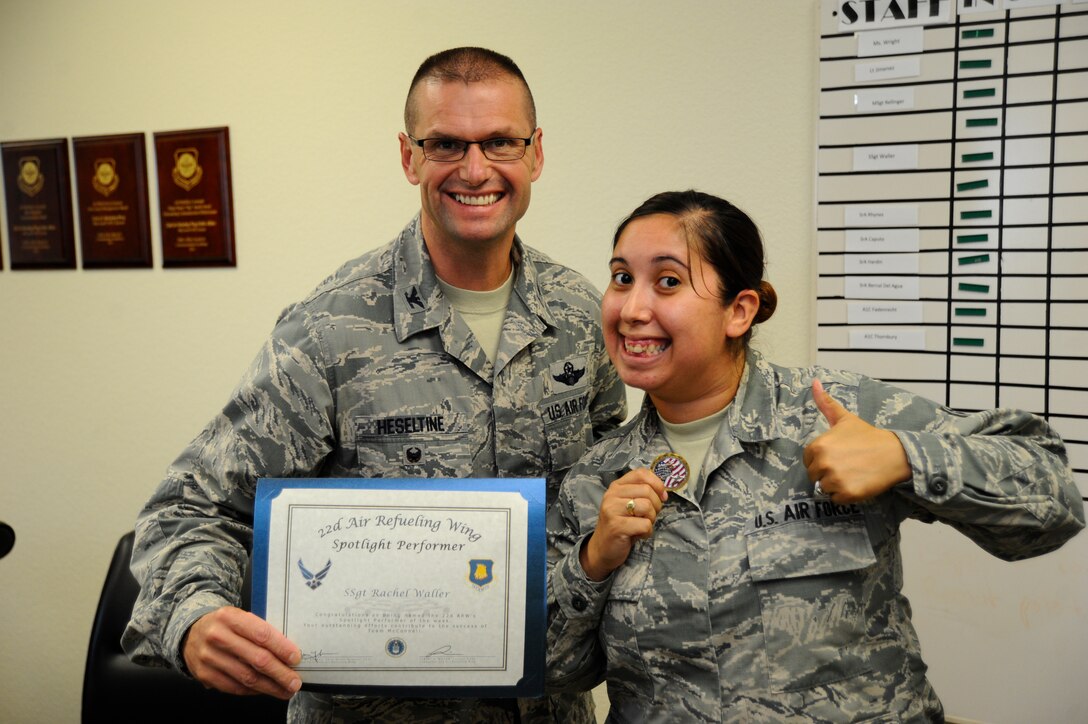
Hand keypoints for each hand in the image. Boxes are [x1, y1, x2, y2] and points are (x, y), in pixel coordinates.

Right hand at [182, 606, 301, 698]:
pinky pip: (234, 687)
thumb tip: (288, 652)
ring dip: (270, 686)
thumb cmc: (225, 625)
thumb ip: (260, 630)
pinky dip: (253, 691)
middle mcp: (217, 636)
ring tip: (285, 690)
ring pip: (246, 677)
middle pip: (256, 659)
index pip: (261, 634)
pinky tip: (265, 690)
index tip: (296, 658)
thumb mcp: (239, 617)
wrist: (191, 632)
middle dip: (280, 673)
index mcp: (230, 617)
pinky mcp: (204, 674)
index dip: (281, 648)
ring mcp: (209, 657)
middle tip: (295, 681)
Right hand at [580, 468, 666, 581]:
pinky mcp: (616, 526)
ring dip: (651, 519)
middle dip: (656, 505)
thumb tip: (664, 493)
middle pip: (647, 490)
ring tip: (641, 525)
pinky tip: (637, 534)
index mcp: (616, 486)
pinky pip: (645, 525)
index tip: (662, 496)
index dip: (657, 483)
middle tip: (649, 516)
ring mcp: (612, 510)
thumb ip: (643, 493)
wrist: (603, 549)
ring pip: (647, 506)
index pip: (641, 473)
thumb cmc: (622, 525)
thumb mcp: (629, 504)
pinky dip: (647, 532)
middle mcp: (612, 495)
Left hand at [803, 379, 910, 503]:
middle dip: (828, 472)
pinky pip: (837, 500)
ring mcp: (835, 480)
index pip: (809, 461)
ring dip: (837, 484)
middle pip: (815, 476)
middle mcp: (824, 463)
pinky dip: (846, 495)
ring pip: (825, 488)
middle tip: (848, 464)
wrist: (894, 453)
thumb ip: (826, 403)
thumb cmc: (868, 436)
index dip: (822, 459)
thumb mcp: (845, 418)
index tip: (839, 455)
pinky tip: (858, 482)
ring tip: (853, 473)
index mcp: (819, 446)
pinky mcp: (848, 494)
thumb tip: (814, 382)